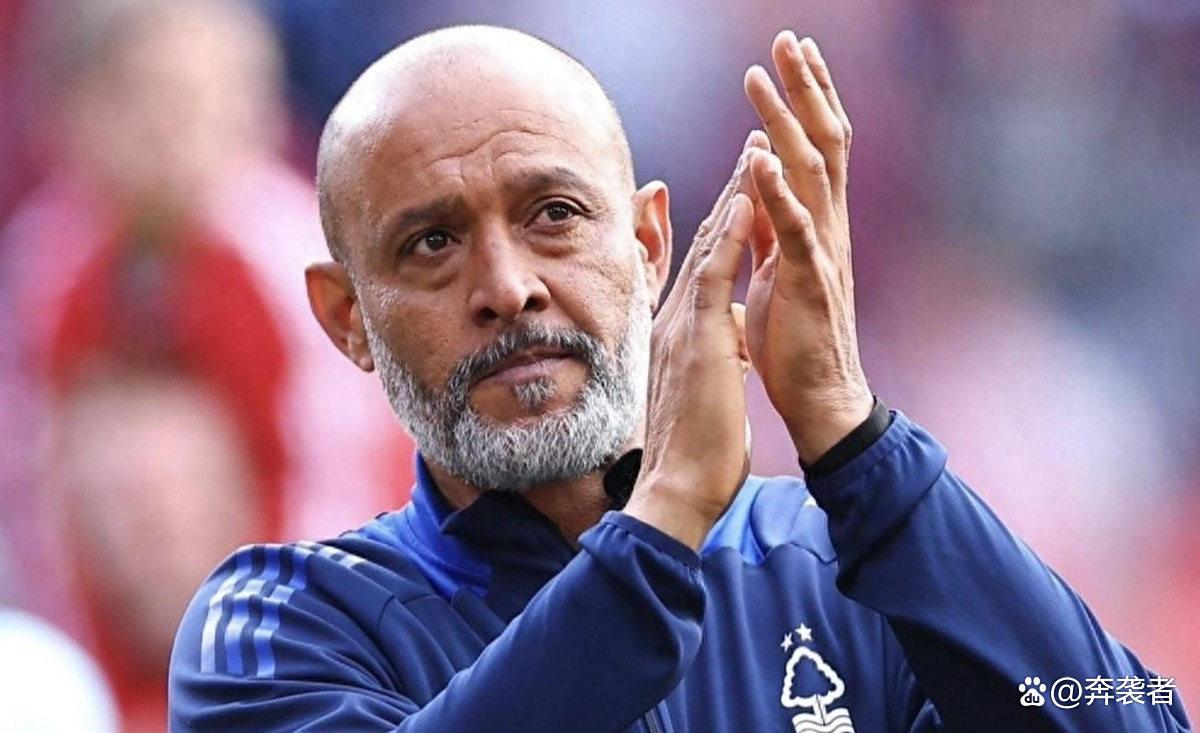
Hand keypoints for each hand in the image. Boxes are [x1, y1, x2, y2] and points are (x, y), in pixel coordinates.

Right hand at [624, 133, 767, 548]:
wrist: (675, 491)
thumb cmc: (693, 455)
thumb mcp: (704, 393)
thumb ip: (712, 359)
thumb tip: (729, 345)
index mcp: (679, 336)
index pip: (704, 269)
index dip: (723, 226)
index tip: (744, 189)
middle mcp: (675, 322)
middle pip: (704, 246)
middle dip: (731, 194)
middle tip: (752, 146)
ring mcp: (683, 328)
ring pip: (709, 248)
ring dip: (734, 196)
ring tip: (754, 151)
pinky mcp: (697, 340)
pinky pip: (715, 275)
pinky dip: (730, 235)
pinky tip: (746, 199)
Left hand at [742, 32, 872, 464]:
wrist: (819, 400)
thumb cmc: (795, 341)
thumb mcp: (779, 271)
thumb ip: (773, 227)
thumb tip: (757, 186)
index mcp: (816, 223)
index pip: (815, 146)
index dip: (804, 100)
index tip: (789, 54)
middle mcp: (828, 227)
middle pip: (823, 141)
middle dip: (805, 88)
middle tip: (787, 38)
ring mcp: (824, 252)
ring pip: (810, 172)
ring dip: (783, 121)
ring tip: (761, 78)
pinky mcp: (811, 283)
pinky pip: (795, 228)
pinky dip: (778, 190)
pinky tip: (759, 156)